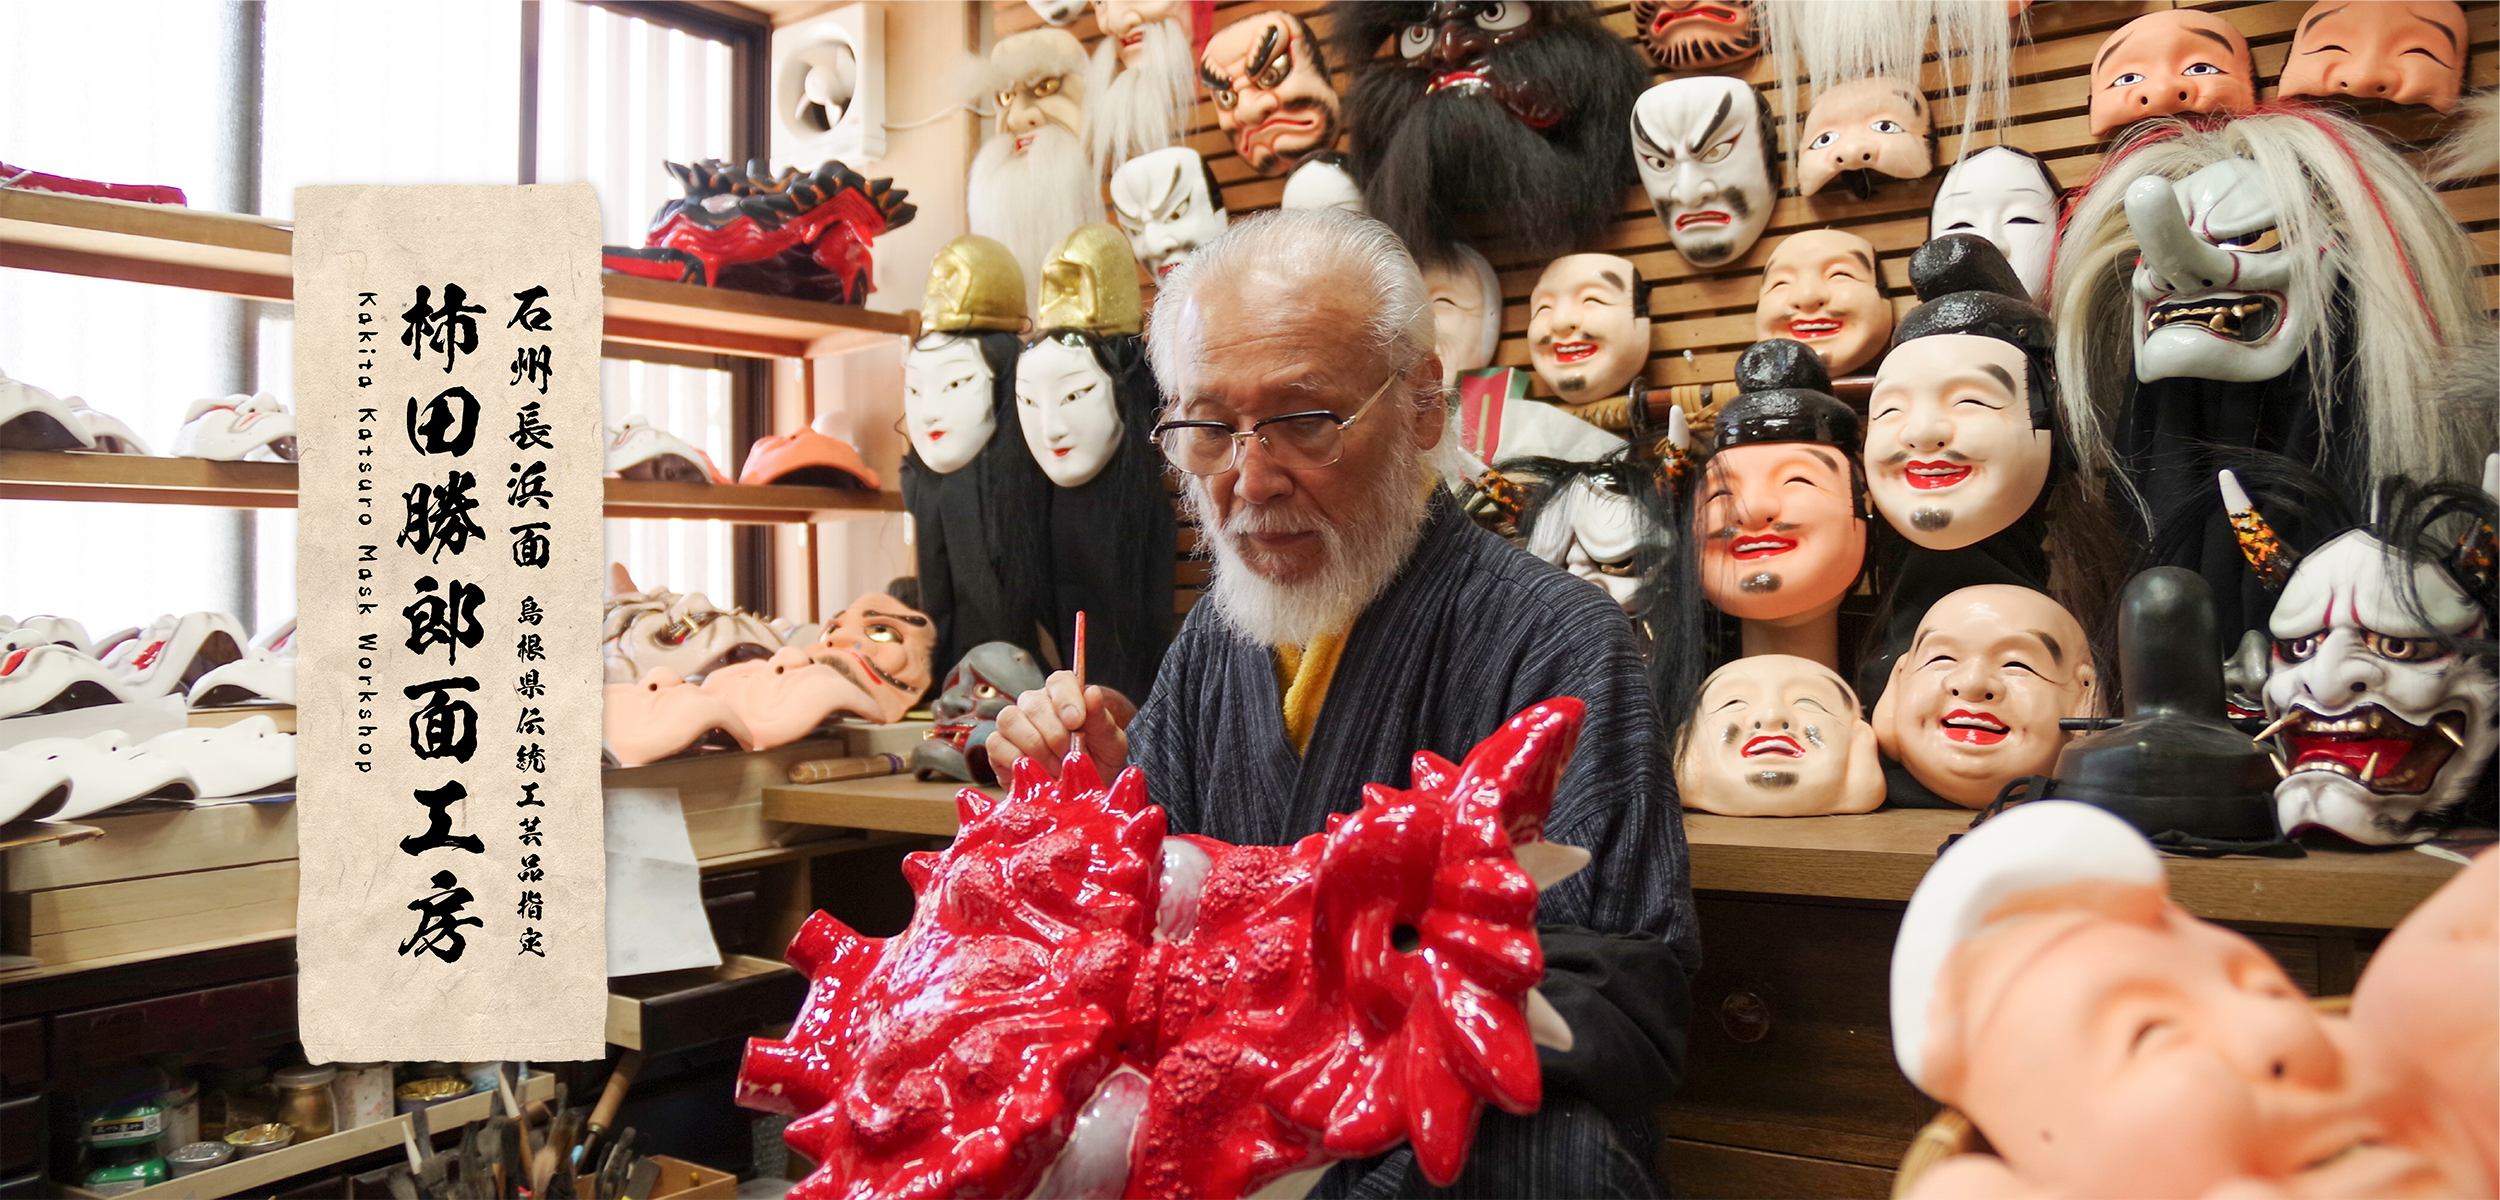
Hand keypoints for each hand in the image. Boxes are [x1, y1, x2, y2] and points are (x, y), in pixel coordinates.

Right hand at [983, 671, 1134, 779]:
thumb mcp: (1109, 743)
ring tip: (1054, 768)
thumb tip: (1092, 693)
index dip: (1066, 699)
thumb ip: (1101, 718)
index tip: (1076, 722)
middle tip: (1070, 757)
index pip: (1060, 681)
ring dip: (1035, 748)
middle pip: (1034, 704)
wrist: (1081, 794)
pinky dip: (1017, 760)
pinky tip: (1035, 772)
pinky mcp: (998, 747)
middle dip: (1055, 735)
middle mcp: (1035, 704)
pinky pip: (997, 744)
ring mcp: (1014, 724)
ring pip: (1010, 719)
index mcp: (1064, 696)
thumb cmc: (1096, 762)